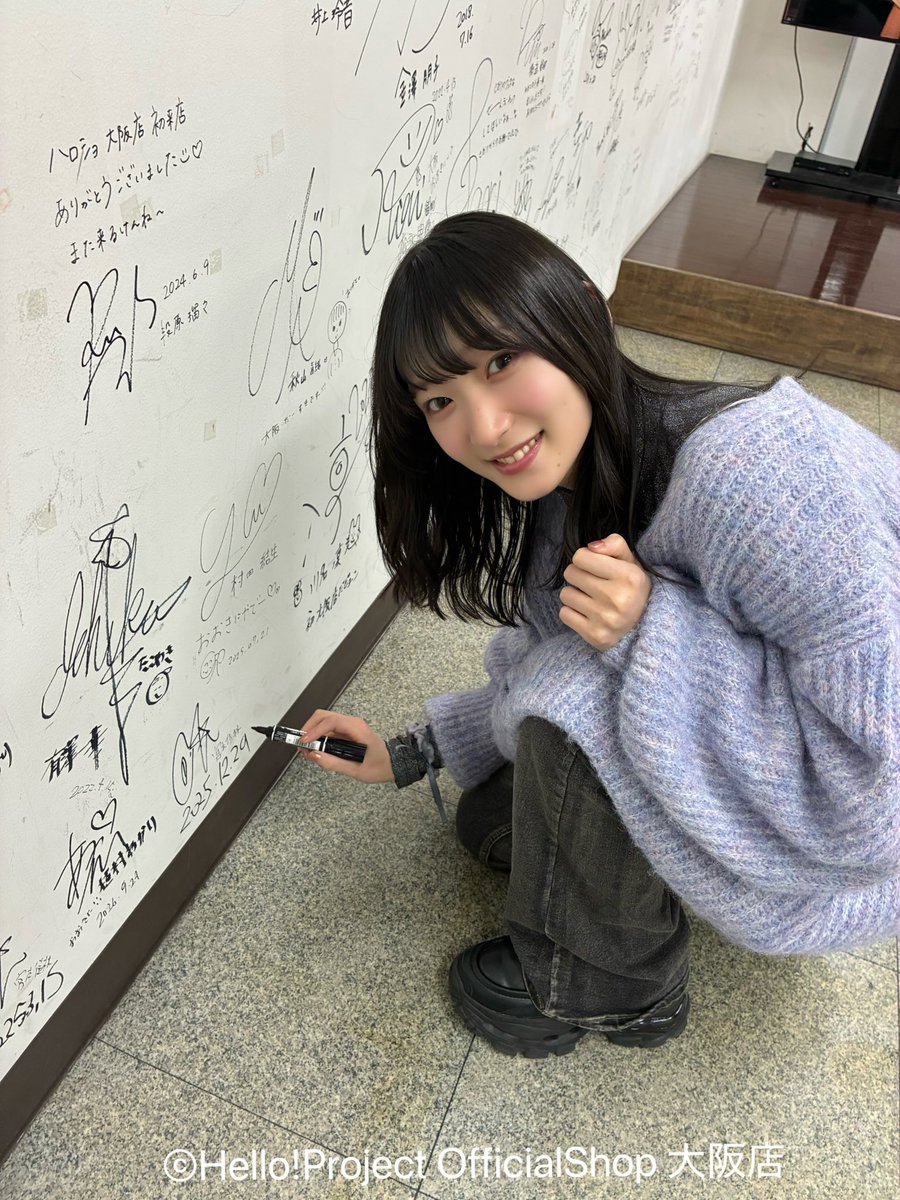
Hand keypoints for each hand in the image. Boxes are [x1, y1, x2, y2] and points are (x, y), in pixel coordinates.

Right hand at [297, 708, 395, 783]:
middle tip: (302, 746)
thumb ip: (334, 763)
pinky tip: (316, 750)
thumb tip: (313, 756)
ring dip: (311, 733)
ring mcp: (348, 726)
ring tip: (307, 750)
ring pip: (323, 721)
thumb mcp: (356, 770)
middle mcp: (351, 723)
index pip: (331, 721)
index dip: (314, 730)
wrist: (393, 764)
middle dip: (308, 729)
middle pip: (323, 716)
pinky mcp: (345, 731)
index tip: (304, 742)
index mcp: (357, 729)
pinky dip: (317, 737)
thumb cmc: (379, 766)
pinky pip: (327, 729)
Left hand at [559, 533, 650, 650]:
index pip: (581, 556)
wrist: (644, 628)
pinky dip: (573, 613)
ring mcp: (605, 619)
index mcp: (629, 576)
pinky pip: (564, 614)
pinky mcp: (594, 635)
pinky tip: (588, 614)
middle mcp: (617, 598)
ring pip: (565, 594)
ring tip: (591, 599)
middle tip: (591, 583)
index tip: (595, 567)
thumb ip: (615, 544)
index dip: (585, 559)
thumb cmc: (632, 589)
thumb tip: (591, 547)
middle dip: (578, 575)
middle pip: (570, 573)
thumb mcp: (631, 562)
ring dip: (575, 594)